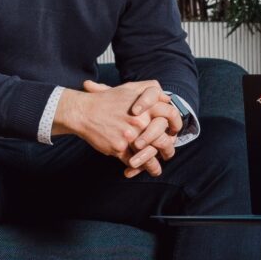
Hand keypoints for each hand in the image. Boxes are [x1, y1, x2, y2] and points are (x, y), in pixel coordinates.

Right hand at [54, 79, 171, 171]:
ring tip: (156, 169)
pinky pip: (132, 161)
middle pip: (163, 139)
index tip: (174, 132)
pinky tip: (138, 171)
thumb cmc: (106, 101)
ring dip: (154, 165)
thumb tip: (166, 97)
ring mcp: (130, 135)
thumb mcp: (129, 89)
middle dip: (168, 149)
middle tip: (168, 154)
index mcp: (146, 106)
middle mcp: (140, 120)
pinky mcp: (119, 147)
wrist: (84, 112)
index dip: (176, 124)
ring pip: (149, 155)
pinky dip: (136, 168)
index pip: (171, 114)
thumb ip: (148, 89)